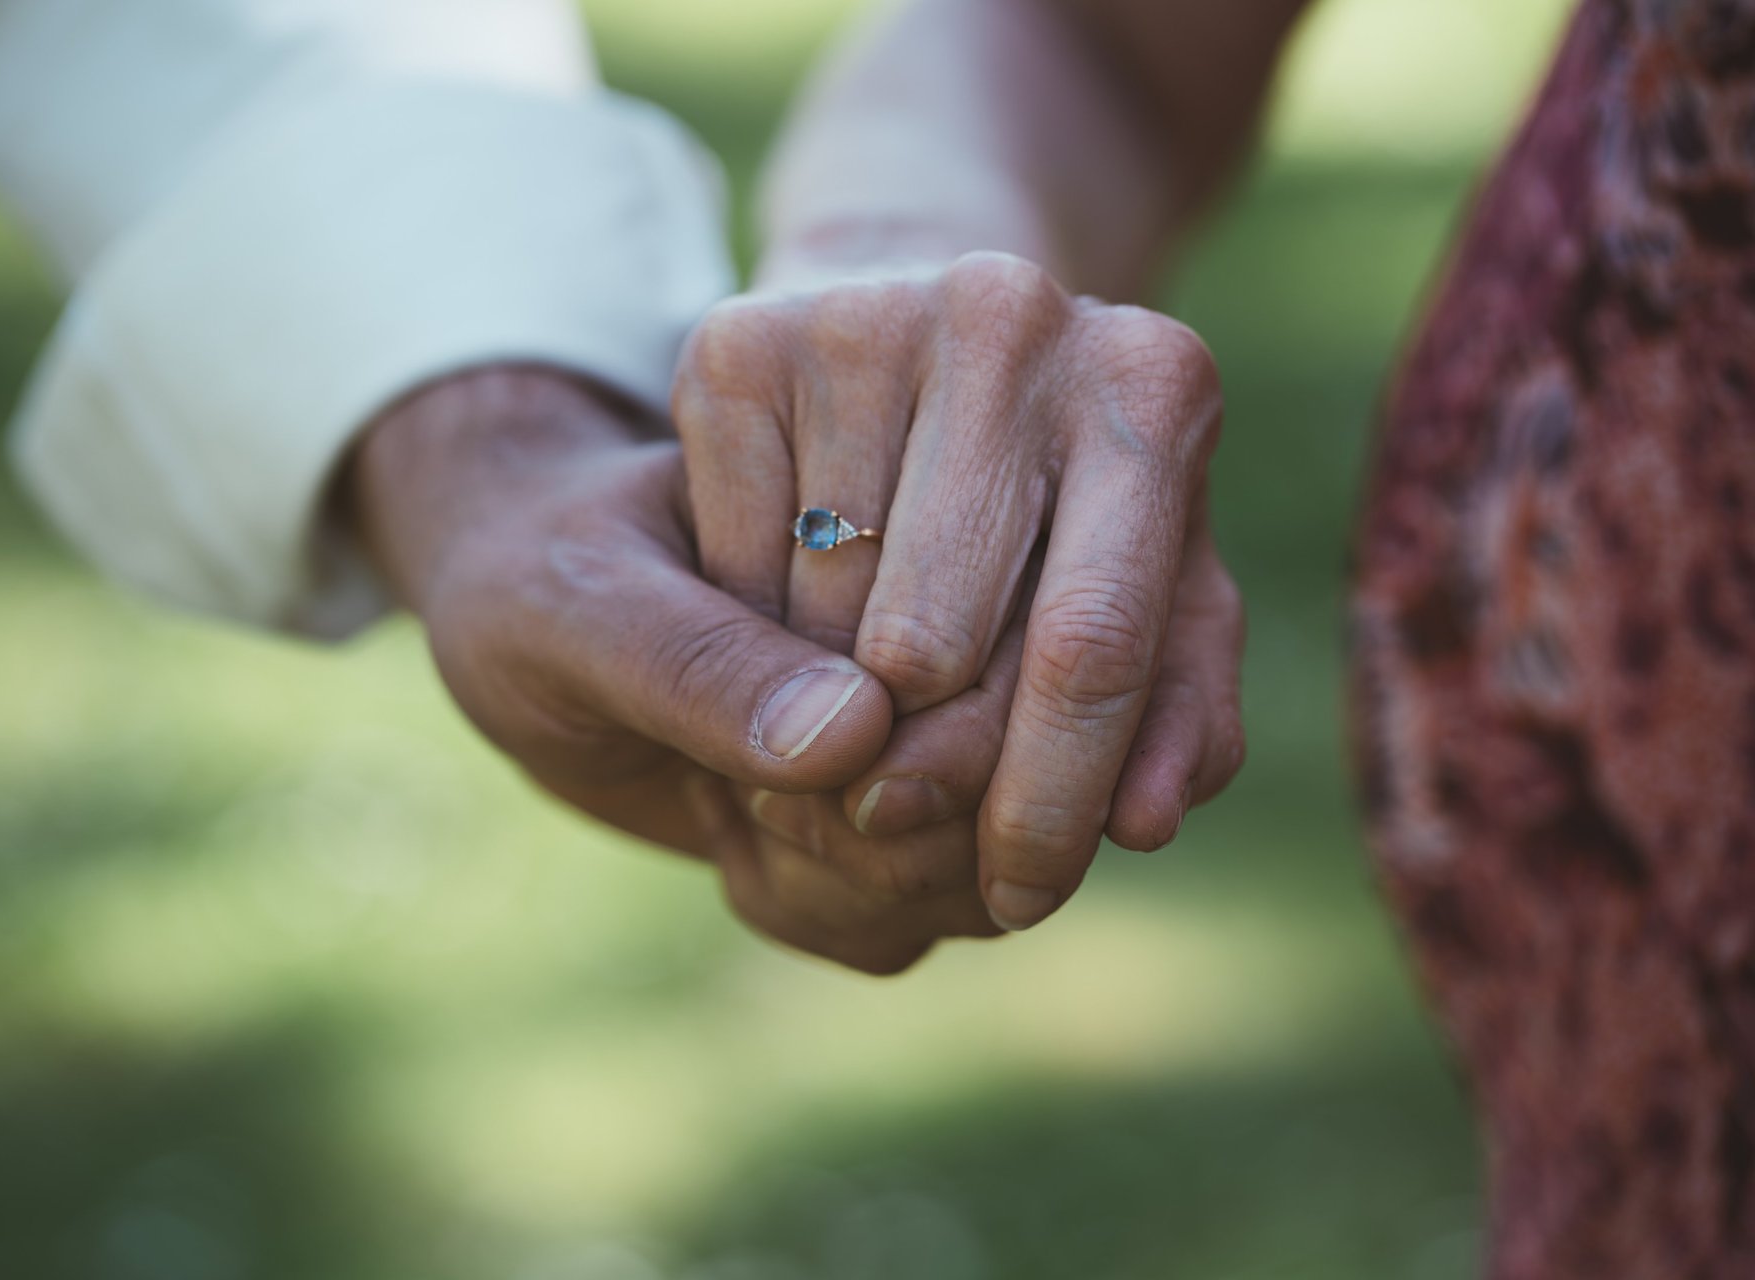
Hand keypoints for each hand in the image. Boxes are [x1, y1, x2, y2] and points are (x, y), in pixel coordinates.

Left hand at [348, 365, 996, 972]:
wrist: (524, 633)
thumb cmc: (540, 576)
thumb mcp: (579, 603)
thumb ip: (700, 660)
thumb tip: (856, 730)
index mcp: (895, 509)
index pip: (983, 658)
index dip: (896, 760)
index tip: (755, 773)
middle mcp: (948, 612)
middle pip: (1007, 780)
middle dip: (871, 842)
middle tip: (737, 795)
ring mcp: (940, 719)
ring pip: (976, 869)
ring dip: (842, 888)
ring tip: (732, 809)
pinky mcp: (913, 812)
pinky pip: (926, 917)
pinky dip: (828, 916)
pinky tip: (748, 846)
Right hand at [674, 252, 1246, 933]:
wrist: (890, 375)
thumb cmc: (1035, 520)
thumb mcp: (1139, 608)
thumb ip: (1166, 711)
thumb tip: (1145, 821)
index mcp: (1156, 383)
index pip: (1094, 644)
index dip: (1045, 801)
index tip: (1015, 899)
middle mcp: (1012, 317)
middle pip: (938, 649)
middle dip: (920, 770)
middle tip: (907, 807)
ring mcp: (862, 315)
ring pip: (821, 624)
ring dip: (829, 716)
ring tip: (856, 701)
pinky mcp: (734, 339)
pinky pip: (730, 575)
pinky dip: (755, 641)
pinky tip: (788, 620)